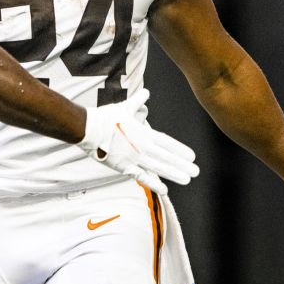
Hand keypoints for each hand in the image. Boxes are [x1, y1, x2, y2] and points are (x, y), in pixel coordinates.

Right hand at [78, 88, 198, 194]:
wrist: (87, 128)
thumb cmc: (106, 117)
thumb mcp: (125, 107)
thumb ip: (138, 101)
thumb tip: (147, 92)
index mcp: (143, 133)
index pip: (166, 143)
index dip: (180, 150)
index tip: (192, 156)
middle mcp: (141, 147)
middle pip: (166, 157)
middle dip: (182, 165)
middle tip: (196, 171)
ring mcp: (133, 158)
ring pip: (157, 168)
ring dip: (173, 174)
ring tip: (187, 179)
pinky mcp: (122, 167)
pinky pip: (140, 177)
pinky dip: (153, 183)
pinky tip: (164, 190)